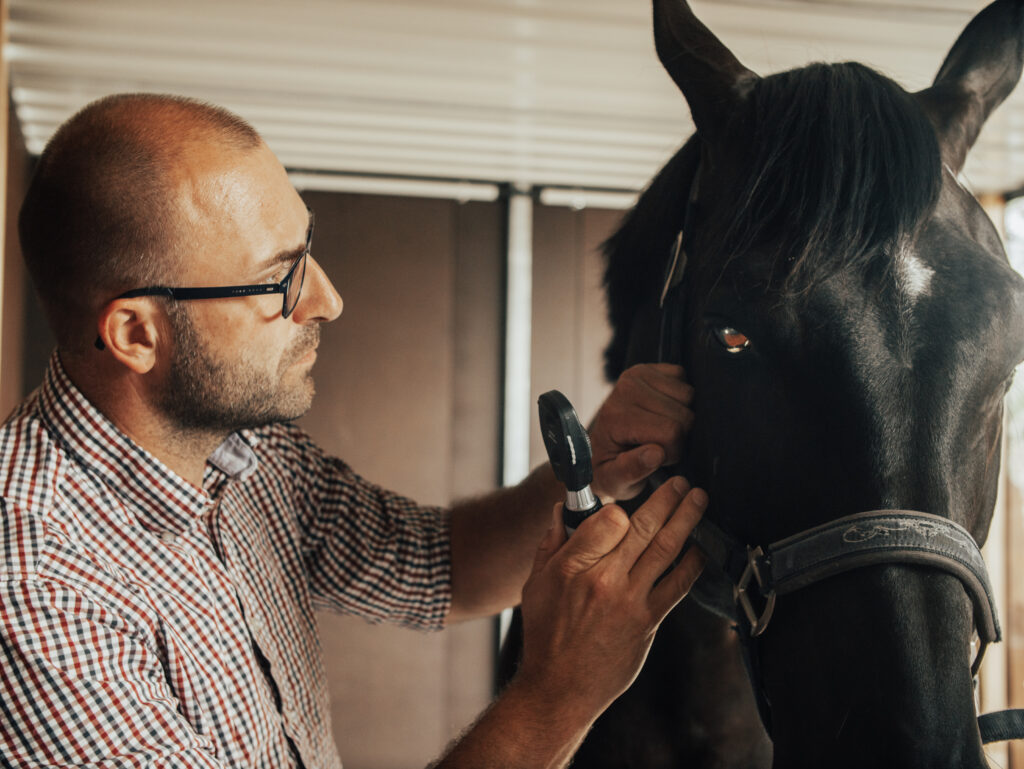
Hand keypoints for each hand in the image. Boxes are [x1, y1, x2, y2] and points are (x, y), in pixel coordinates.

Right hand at [514, 477, 706, 722]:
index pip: (608, 520)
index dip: (621, 507)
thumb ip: (551, 544)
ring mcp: (630, 601)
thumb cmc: (545, 636)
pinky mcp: (648, 622)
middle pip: (643, 527)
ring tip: (698, 499)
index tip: (626, 504)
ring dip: (686, 520)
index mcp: (572, 567)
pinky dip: (692, 563)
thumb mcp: (536, 585)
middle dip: (666, 498)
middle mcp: (604, 580)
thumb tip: (563, 510)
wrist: (559, 689)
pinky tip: (700, 548)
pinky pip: (677, 585)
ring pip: (666, 549)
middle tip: (680, 481)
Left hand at [588, 363, 694, 500]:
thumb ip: (632, 470)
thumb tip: (656, 453)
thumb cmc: (610, 467)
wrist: (600, 446)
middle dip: (679, 436)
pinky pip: (684, 379)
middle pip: (685, 415)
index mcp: (617, 416)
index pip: (671, 432)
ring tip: (660, 429)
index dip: (672, 452)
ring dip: (682, 417)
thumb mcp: (615, 481)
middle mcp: (626, 388)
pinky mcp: (649, 367)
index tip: (656, 458)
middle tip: (658, 443)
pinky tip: (664, 411)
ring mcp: (637, 373)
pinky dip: (681, 399)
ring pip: (689, 396)